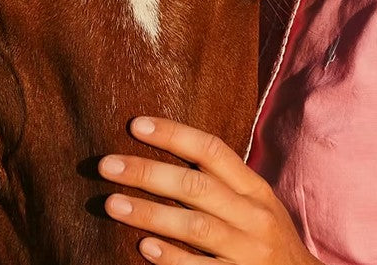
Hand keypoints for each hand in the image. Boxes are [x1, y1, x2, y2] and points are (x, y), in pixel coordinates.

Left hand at [99, 117, 322, 264]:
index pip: (213, 151)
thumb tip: (169, 158)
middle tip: (107, 165)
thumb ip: (223, 185)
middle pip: (197, 186)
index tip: (135, 124)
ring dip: (150, 214)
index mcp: (256, 190)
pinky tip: (144, 248)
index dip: (174, 135)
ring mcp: (248, 252)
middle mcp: (254, 216)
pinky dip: (172, 258)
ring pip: (196, 227)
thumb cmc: (269, 241)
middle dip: (149, 173)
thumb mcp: (256, 207)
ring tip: (111, 204)